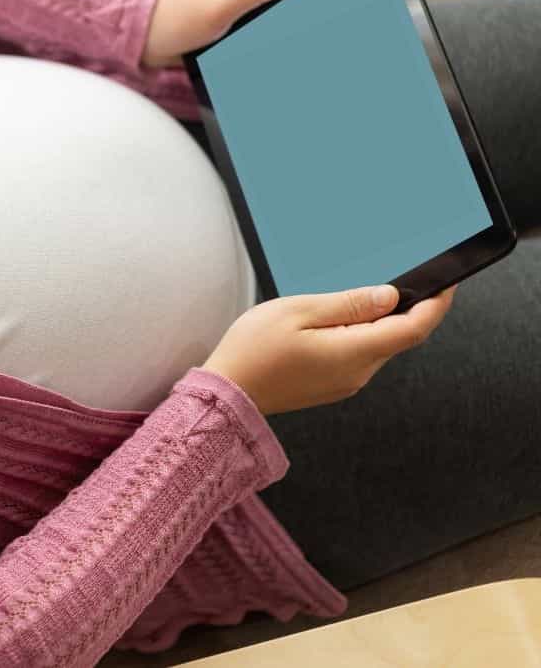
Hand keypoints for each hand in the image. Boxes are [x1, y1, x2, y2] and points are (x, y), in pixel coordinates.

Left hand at [142, 0, 293, 67]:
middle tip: (268, 39)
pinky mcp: (221, 25)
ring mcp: (228, 5)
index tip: (297, 18)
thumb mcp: (215, 5)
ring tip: (255, 49)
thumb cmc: (168, 19)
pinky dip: (245, 44)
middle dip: (276, 20)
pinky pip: (244, 34)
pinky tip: (243, 54)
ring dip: (260, 36)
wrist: (137, 42)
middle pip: (274, 0)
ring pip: (261, 21)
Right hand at [202, 284, 456, 414]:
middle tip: (394, 280)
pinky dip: (357, 335)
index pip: (413, 328)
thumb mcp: (298, 311)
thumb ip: (347, 303)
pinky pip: (358, 356)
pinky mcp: (333, 386)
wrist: (227, 394)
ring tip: (345, 300)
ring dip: (374, 321)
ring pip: (377, 345)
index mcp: (353, 352)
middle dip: (403, 308)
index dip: (434, 305)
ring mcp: (346, 382)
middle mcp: (358, 373)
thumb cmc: (253, 352)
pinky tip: (331, 323)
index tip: (445, 285)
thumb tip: (387, 296)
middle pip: (397, 336)